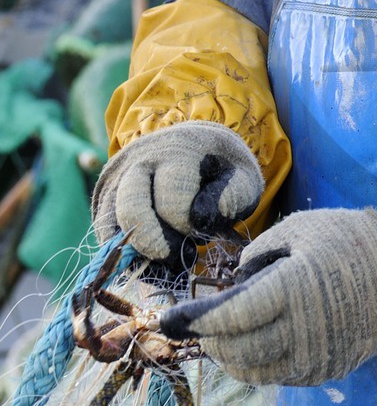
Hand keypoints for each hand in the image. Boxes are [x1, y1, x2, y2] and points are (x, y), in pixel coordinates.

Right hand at [91, 122, 263, 263]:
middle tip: (179, 256)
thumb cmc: (222, 169)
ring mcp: (116, 177)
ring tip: (169, 258)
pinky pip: (105, 233)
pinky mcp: (103, 196)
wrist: (194, 146)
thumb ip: (234, 197)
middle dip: (156, 244)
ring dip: (139, 252)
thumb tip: (200, 218)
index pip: (172, 199)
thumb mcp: (244, 177)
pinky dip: (127, 254)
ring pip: (111, 225)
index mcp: (178, 149)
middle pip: (131, 210)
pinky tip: (154, 257)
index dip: (187, 226)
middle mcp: (139, 159)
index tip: (202, 230)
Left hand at [159, 204, 376, 384]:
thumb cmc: (350, 242)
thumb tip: (234, 282)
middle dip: (210, 340)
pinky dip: (258, 365)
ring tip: (223, 339)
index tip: (172, 319)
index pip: (228, 318)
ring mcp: (314, 356)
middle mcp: (300, 330)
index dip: (195, 321)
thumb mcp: (300, 229)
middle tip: (199, 326)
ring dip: (230, 357)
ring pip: (254, 371)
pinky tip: (256, 346)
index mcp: (291, 289)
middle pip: (236, 350)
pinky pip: (279, 376)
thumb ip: (257, 254)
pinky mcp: (325, 371)